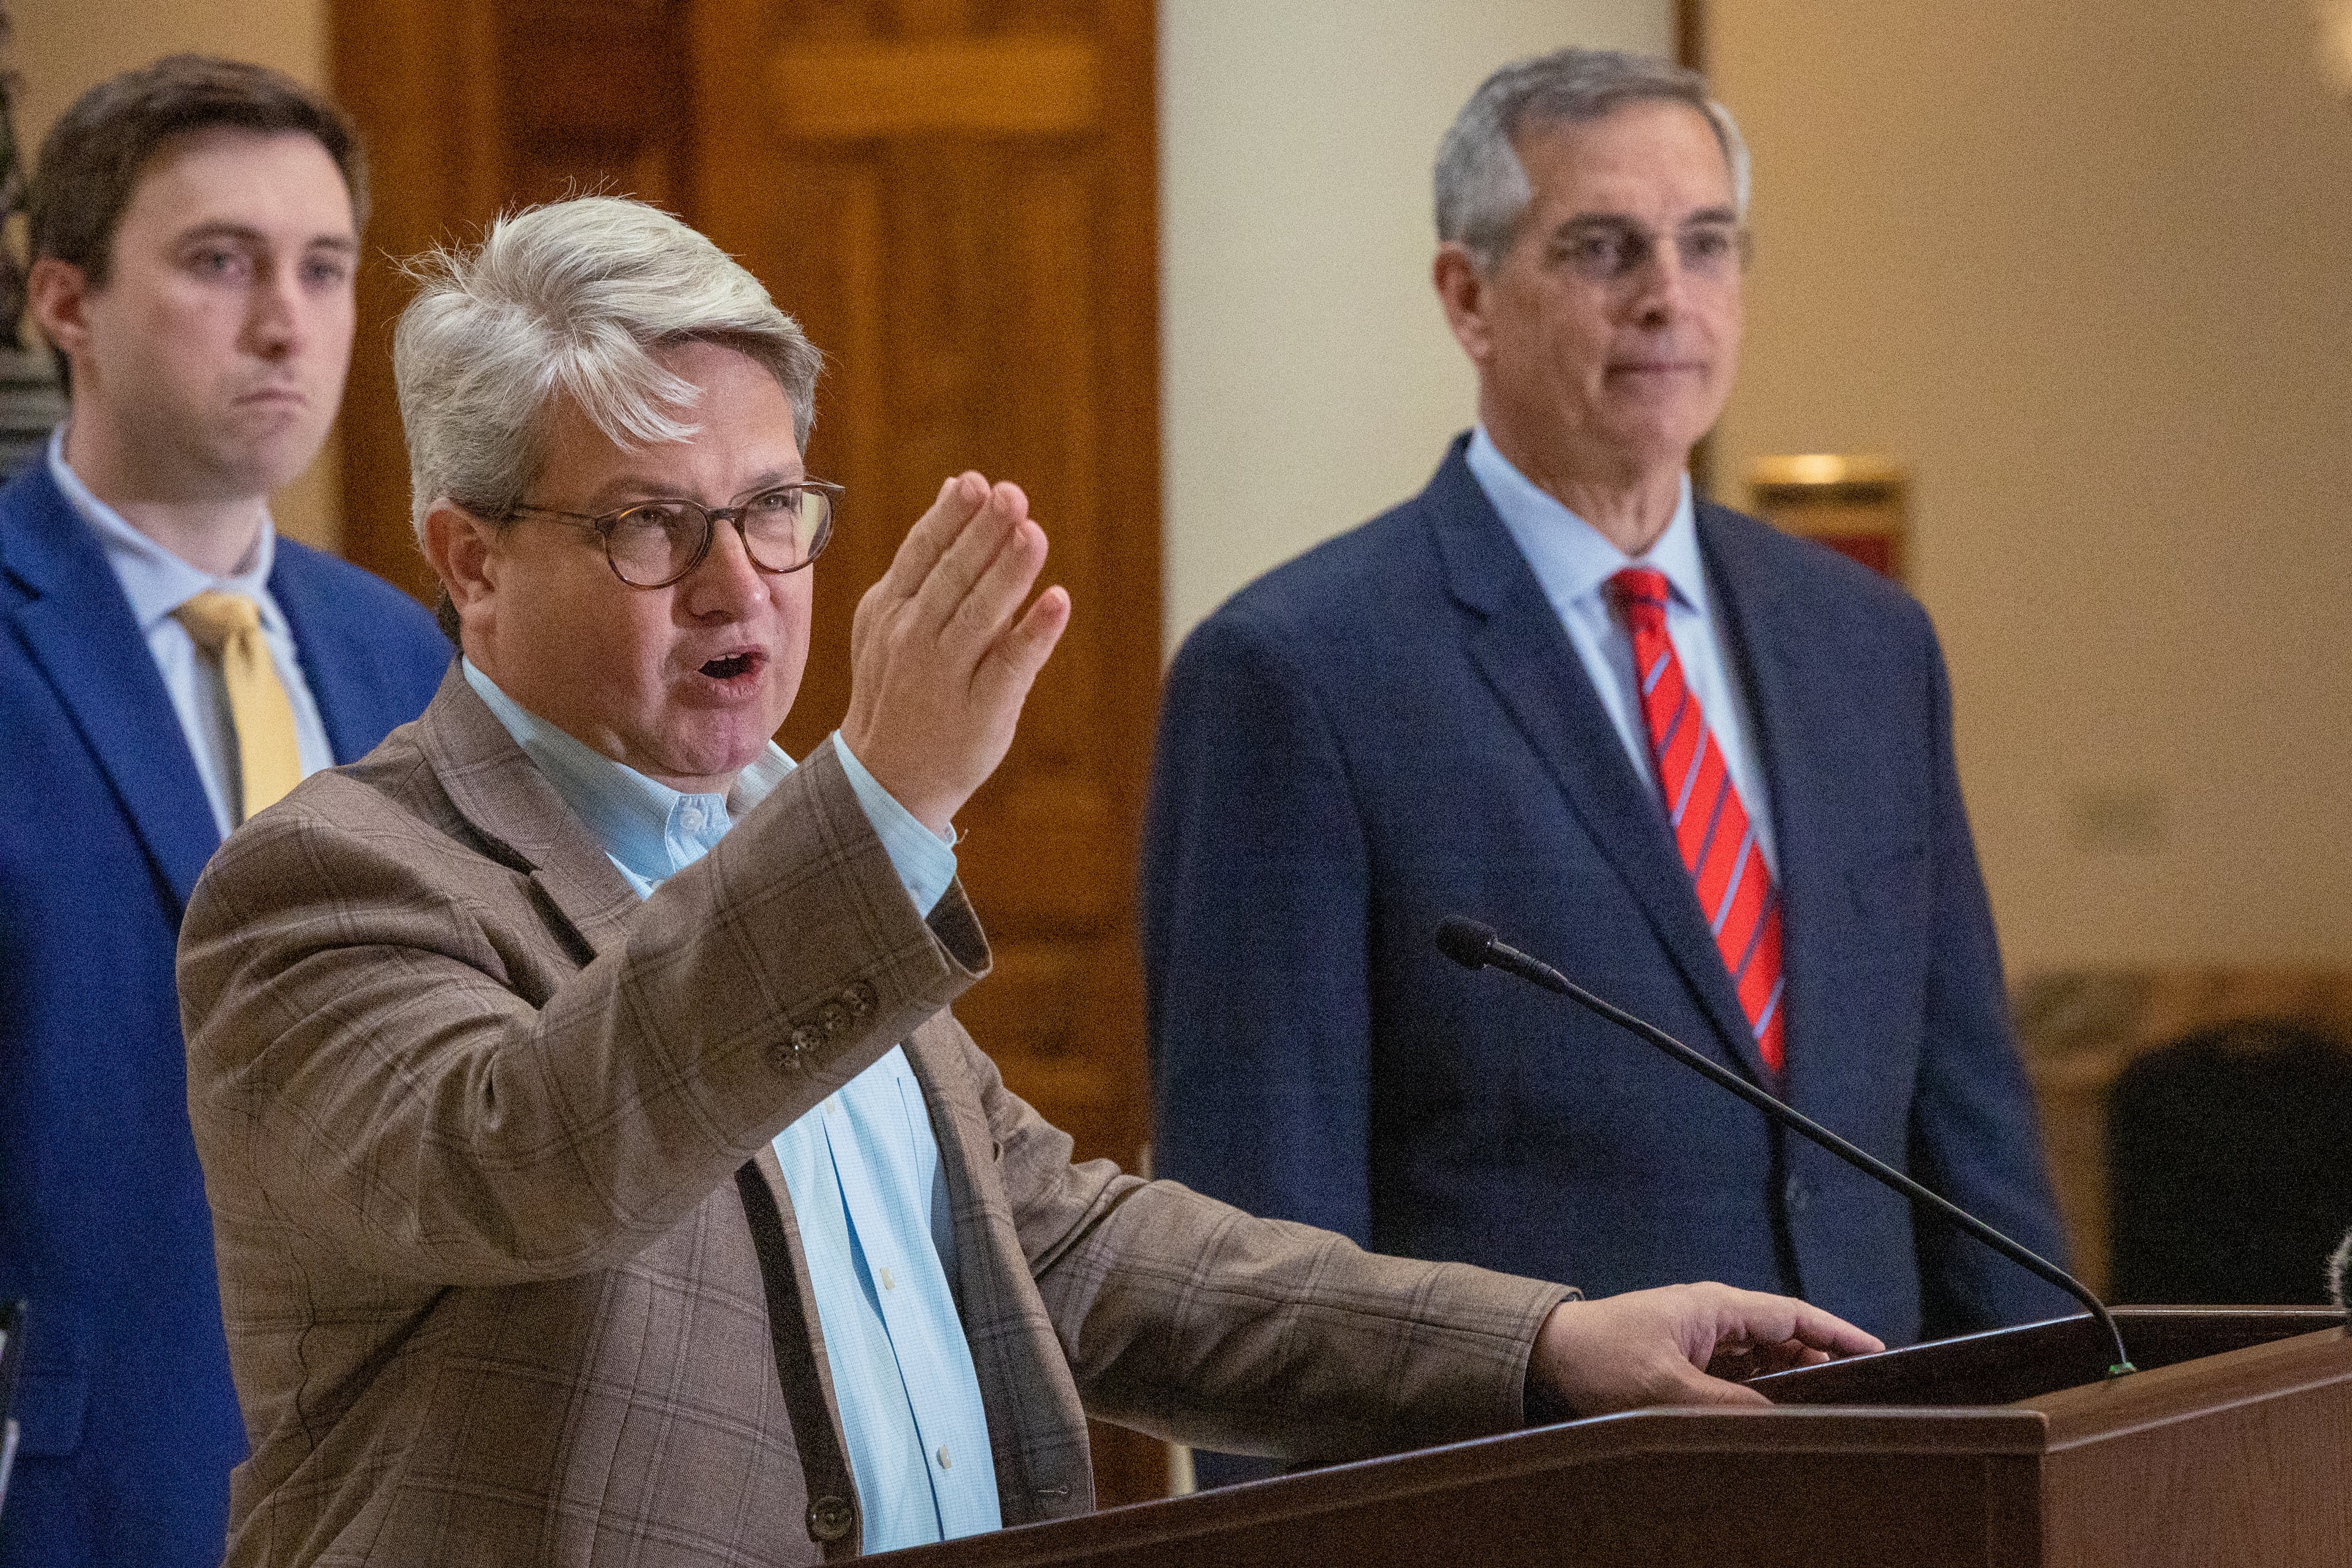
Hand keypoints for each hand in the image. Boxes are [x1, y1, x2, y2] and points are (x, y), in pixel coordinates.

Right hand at [840, 472, 1070, 834]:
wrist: (886, 776)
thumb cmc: (897, 686)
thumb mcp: (891, 619)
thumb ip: (925, 557)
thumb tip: (957, 486)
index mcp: (890, 609)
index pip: (922, 553)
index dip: (951, 517)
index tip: (976, 483)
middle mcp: (913, 638)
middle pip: (953, 578)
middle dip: (983, 534)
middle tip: (1012, 495)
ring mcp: (946, 675)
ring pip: (980, 616)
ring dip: (1009, 574)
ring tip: (1034, 535)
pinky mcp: (982, 708)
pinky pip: (1010, 664)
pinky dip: (1034, 632)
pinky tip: (1057, 601)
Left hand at [1528, 1283, 1882, 1418]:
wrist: (1548, 1354)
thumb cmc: (1599, 1357)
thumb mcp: (1666, 1388)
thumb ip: (1725, 1407)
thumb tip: (1777, 1423)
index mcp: (1715, 1307)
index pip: (1792, 1315)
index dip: (1837, 1333)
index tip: (1877, 1350)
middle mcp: (1713, 1317)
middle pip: (1784, 1338)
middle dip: (1819, 1363)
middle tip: (1852, 1396)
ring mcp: (1700, 1338)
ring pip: (1761, 1360)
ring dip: (1786, 1381)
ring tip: (1817, 1410)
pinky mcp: (1685, 1360)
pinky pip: (1736, 1375)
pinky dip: (1757, 1393)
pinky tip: (1767, 1416)